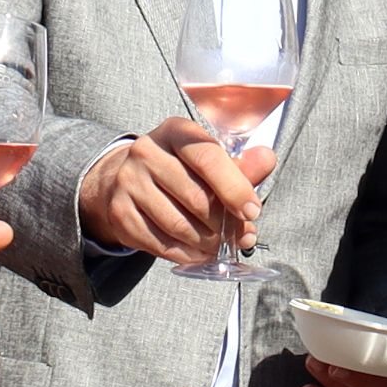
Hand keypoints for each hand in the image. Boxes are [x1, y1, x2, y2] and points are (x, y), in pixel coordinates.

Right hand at [81, 120, 266, 265]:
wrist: (123, 181)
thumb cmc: (179, 170)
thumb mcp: (208, 159)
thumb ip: (240, 165)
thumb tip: (266, 160)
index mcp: (175, 132)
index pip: (208, 158)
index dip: (234, 188)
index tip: (253, 211)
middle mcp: (147, 152)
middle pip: (196, 197)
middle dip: (225, 223)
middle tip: (240, 235)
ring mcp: (129, 183)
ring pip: (179, 225)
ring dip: (208, 243)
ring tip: (221, 245)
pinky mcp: (120, 213)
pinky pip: (161, 244)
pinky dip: (187, 254)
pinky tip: (200, 253)